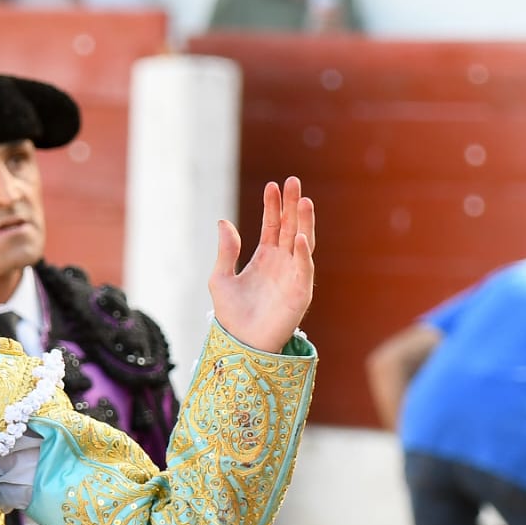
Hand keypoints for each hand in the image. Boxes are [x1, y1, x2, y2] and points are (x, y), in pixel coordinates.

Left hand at [209, 177, 316, 354]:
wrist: (240, 343)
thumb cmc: (231, 315)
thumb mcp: (220, 278)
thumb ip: (226, 251)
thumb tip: (223, 221)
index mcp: (265, 257)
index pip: (273, 225)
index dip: (273, 205)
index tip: (272, 185)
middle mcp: (282, 263)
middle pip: (291, 227)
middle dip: (293, 205)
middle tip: (293, 181)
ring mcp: (293, 275)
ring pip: (303, 242)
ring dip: (305, 222)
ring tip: (304, 200)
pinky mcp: (301, 292)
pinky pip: (304, 269)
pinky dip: (304, 254)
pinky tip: (301, 237)